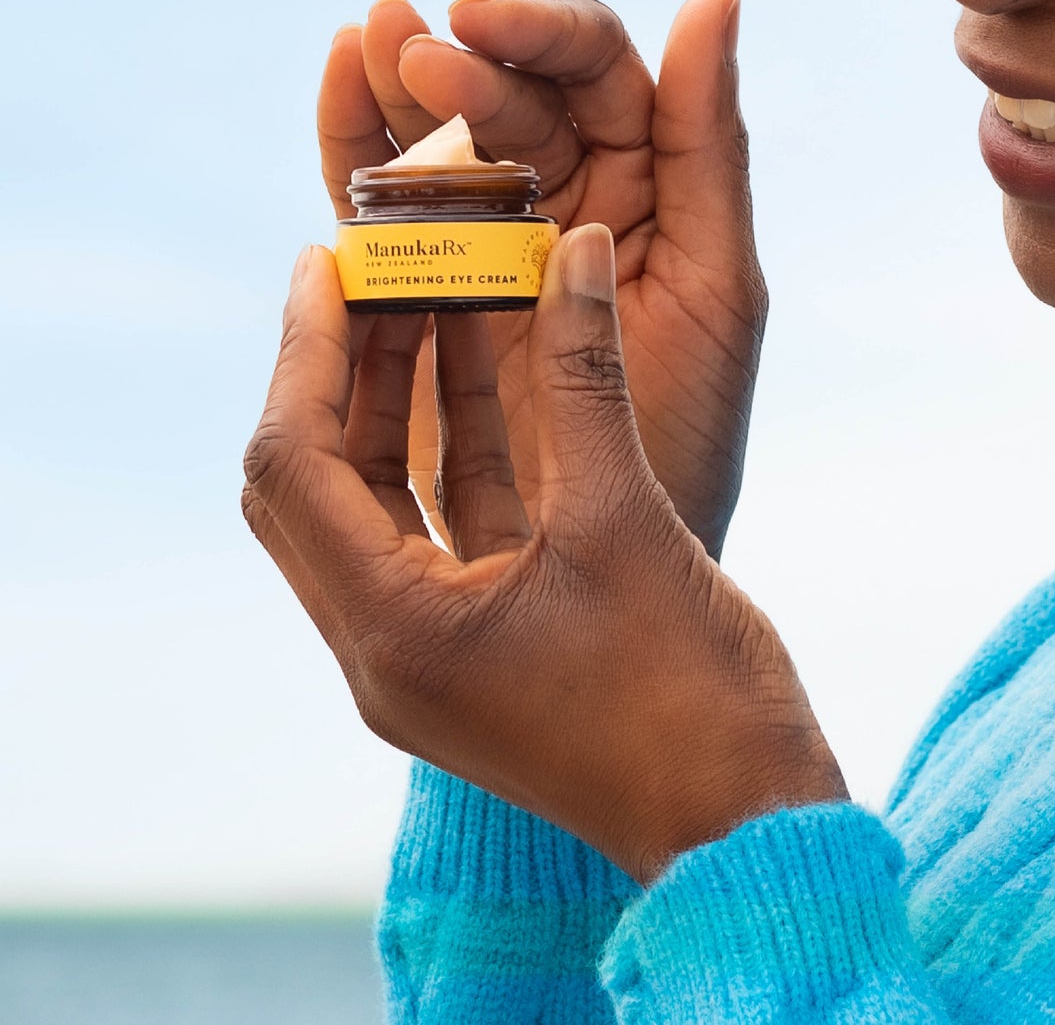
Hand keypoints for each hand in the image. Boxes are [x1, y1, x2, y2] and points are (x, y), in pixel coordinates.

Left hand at [242, 228, 845, 884]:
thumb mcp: (625, 518)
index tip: (324, 262)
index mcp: (394, 631)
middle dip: (342, 369)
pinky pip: (443, 523)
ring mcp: (433, 649)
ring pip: (380, 500)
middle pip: (320, 483)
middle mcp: (388, 646)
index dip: (306, 353)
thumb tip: (574, 254)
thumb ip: (586, 378)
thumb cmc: (685, 692)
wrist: (744, 815)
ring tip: (429, 292)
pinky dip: (458, 443)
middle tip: (374, 266)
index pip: (297, 466)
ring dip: (399, 400)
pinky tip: (491, 366)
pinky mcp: (484, 641)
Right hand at [319, 0, 761, 557]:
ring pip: (442, 140)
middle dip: (465, 67)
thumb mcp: (718, 287)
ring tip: (366, 36)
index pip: (599, 73)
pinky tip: (340, 83)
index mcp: (652, 186)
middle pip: (512, 98)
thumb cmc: (691, 436)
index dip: (546, 34)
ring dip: (402, 86)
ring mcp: (493, 244)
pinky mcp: (422, 297)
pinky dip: (358, 150)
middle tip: (416, 50)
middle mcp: (570, 198)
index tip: (485, 21)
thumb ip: (710, 142)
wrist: (615, 579)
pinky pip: (386, 210)